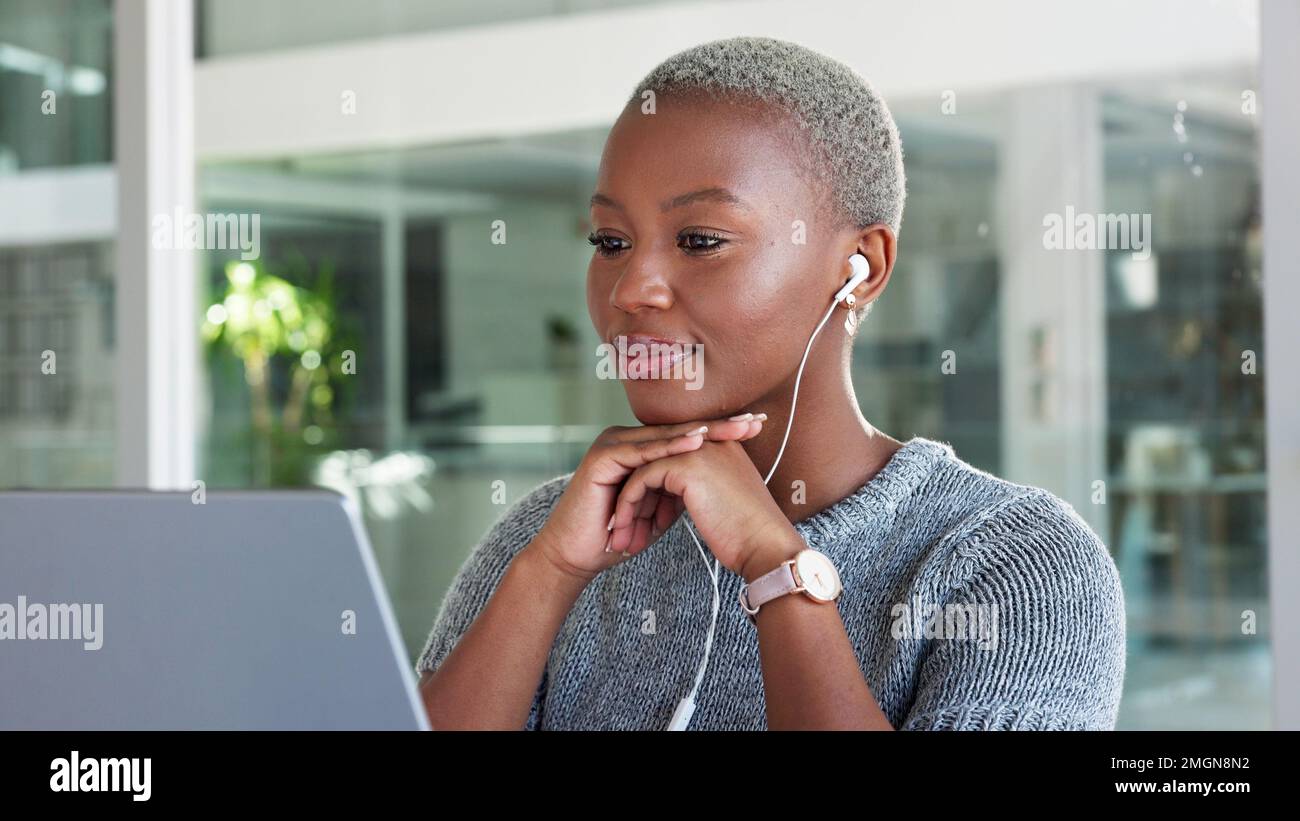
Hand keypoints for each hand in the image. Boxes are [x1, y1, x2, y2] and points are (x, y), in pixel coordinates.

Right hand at [528, 415, 765, 583]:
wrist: (578, 556)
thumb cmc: (618, 536)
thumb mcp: (659, 510)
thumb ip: (680, 490)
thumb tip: (712, 482)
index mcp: (638, 449)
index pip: (685, 438)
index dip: (719, 433)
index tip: (754, 431)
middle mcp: (625, 440)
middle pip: (678, 431)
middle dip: (718, 427)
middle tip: (753, 422)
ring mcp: (612, 445)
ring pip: (664, 436)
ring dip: (700, 432)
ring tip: (732, 429)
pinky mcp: (602, 457)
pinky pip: (643, 451)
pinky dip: (671, 448)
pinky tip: (697, 443)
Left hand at [606, 423, 802, 578]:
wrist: (764, 547)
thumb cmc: (747, 535)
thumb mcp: (721, 500)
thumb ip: (700, 487)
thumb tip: (673, 496)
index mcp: (720, 446)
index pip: (671, 460)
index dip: (652, 490)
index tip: (639, 518)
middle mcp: (709, 441)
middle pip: (655, 462)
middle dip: (635, 496)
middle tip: (621, 526)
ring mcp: (697, 450)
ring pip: (643, 469)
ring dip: (628, 504)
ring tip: (621, 536)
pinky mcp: (686, 465)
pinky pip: (642, 479)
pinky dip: (629, 505)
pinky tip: (626, 531)